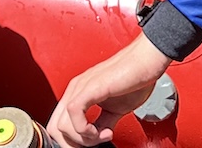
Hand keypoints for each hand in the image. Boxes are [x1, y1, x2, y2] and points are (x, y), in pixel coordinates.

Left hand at [47, 35, 171, 146]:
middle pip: (55, 129)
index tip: (94, 142)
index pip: (59, 125)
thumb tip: (98, 136)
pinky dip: (86, 130)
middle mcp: (75, 89)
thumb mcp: (115, 109)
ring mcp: (80, 87)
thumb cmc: (135, 78)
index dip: (72, 140)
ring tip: (105, 133)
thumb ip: (102, 123)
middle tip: (97, 140)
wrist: (146, 61)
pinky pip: (74, 113)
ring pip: (62, 126)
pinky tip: (104, 130)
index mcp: (78, 93)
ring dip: (85, 139)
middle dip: (75, 143)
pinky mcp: (89, 88)